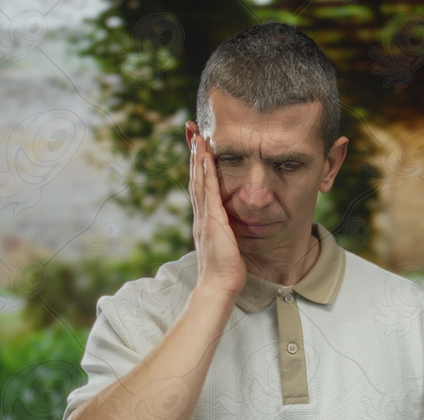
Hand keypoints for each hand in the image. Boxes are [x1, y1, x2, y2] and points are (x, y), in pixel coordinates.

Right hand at [185, 121, 246, 298]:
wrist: (219, 285)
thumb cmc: (225, 270)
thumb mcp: (227, 245)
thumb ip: (227, 232)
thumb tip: (231, 227)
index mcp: (204, 220)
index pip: (199, 186)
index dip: (198, 166)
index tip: (198, 146)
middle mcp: (201, 215)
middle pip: (195, 178)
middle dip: (194, 153)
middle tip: (192, 131)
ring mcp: (204, 217)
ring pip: (198, 180)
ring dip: (198, 157)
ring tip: (197, 136)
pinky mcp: (212, 220)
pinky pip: (208, 191)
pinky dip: (206, 172)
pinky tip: (206, 157)